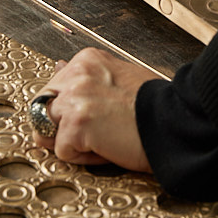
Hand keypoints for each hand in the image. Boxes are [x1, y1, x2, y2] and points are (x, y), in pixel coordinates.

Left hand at [29, 48, 156, 172]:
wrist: (174, 121)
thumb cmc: (153, 105)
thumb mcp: (118, 78)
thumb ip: (87, 78)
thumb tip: (59, 67)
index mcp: (87, 60)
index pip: (53, 88)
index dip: (68, 111)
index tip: (92, 118)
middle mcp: (78, 73)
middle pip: (42, 108)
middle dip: (60, 126)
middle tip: (95, 132)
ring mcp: (75, 97)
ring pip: (47, 129)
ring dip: (72, 141)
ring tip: (104, 138)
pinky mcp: (77, 123)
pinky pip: (63, 151)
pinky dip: (83, 158)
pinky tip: (109, 147)